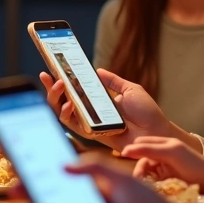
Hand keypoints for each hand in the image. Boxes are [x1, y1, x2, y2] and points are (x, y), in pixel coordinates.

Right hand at [13, 154, 184, 202]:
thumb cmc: (149, 202)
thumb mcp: (123, 178)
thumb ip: (95, 168)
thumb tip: (64, 166)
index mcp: (90, 187)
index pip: (59, 179)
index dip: (38, 175)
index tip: (20, 169)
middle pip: (51, 202)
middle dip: (31, 198)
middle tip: (16, 195)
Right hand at [38, 69, 175, 149]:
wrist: (156, 131)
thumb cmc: (147, 112)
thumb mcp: (130, 89)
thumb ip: (113, 81)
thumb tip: (97, 70)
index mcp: (98, 100)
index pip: (74, 89)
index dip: (60, 79)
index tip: (50, 68)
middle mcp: (90, 111)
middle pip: (63, 100)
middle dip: (51, 88)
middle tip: (48, 76)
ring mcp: (89, 122)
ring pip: (63, 112)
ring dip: (56, 99)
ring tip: (59, 86)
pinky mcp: (91, 134)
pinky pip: (73, 125)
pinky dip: (68, 114)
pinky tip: (68, 104)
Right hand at [120, 136, 203, 193]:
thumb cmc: (196, 165)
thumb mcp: (171, 152)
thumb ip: (149, 149)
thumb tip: (126, 149)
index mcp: (164, 145)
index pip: (139, 146)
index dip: (132, 153)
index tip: (126, 162)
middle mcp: (162, 157)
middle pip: (140, 162)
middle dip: (138, 171)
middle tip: (140, 181)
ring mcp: (164, 172)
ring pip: (144, 176)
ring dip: (144, 182)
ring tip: (149, 189)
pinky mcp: (166, 186)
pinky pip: (151, 187)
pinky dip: (150, 190)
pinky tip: (154, 194)